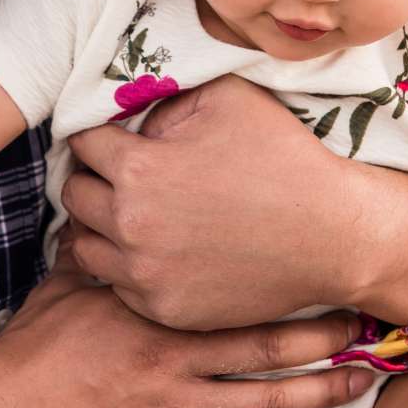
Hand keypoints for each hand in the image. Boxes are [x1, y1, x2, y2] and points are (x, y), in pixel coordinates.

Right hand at [0, 262, 372, 407]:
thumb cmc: (29, 352)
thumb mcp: (66, 287)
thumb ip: (106, 253)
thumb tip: (119, 209)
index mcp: (153, 307)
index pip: (235, 290)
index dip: (290, 285)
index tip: (328, 265)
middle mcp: (173, 355)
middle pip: (270, 346)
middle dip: (329, 338)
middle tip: (373, 324)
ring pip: (268, 403)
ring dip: (323, 392)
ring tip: (366, 381)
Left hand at [60, 73, 407, 333]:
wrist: (333, 235)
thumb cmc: (284, 159)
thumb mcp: (227, 98)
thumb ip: (167, 99)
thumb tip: (134, 116)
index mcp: (137, 170)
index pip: (81, 143)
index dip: (97, 135)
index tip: (113, 138)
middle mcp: (129, 225)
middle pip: (74, 196)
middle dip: (92, 178)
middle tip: (118, 175)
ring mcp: (144, 274)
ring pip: (85, 247)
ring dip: (100, 226)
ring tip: (128, 214)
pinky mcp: (164, 309)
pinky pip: (119, 286)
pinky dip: (128, 267)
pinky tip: (154, 250)